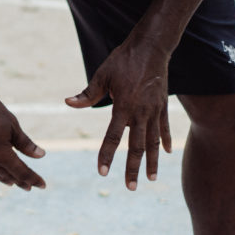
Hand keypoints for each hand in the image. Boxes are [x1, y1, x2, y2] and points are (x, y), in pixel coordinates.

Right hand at [0, 85, 46, 189]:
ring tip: (12, 182)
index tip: (43, 185)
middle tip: (30, 187)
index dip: (33, 179)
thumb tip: (41, 155)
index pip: (21, 172)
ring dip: (5, 178)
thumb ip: (25, 143)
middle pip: (8, 175)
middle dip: (21, 182)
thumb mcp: (12, 125)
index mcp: (1, 154)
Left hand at [65, 42, 171, 189]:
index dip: (107, 155)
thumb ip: (87, 94)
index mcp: (123, 106)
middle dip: (133, 169)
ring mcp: (154, 110)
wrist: (152, 47)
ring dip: (152, 162)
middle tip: (130, 187)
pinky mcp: (163, 105)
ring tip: (151, 179)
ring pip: (153, 142)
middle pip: (137, 146)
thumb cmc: (124, 60)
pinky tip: (167, 154)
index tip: (103, 172)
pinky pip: (164, 127)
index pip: (113, 136)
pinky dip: (166, 141)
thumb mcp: (102, 75)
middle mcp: (141, 112)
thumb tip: (68, 103)